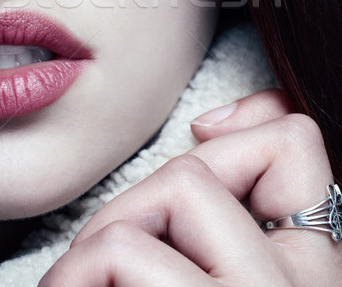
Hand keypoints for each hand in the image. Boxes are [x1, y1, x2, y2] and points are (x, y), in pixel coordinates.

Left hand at [39, 90, 339, 285]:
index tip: (200, 135)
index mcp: (313, 268)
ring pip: (155, 208)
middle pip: (194, 174)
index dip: (242, 128)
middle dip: (132, 209)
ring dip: (93, 251)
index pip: (295, 142)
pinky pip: (122, 253)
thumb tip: (214, 120)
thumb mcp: (240, 266)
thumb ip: (250, 184)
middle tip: (96, 264)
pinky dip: (79, 273)